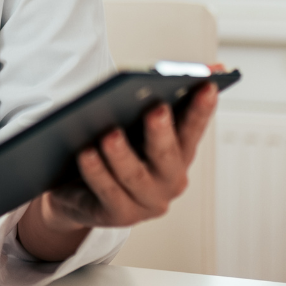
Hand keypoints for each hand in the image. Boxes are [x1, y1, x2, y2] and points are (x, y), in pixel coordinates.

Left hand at [15, 77, 219, 262]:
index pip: (193, 128)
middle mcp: (169, 180)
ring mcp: (146, 202)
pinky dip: (97, 172)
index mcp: (179, 153)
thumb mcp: (133, 125)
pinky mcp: (119, 215)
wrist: (79, 194)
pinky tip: (85, 154)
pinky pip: (107, 192)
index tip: (207, 85)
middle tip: (156, 109)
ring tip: (109, 135)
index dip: (202, 108)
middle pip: (167, 154)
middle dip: (162, 131)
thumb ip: (156, 99)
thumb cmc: (114, 152)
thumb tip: (184, 70)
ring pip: (134, 176)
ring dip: (122, 154)